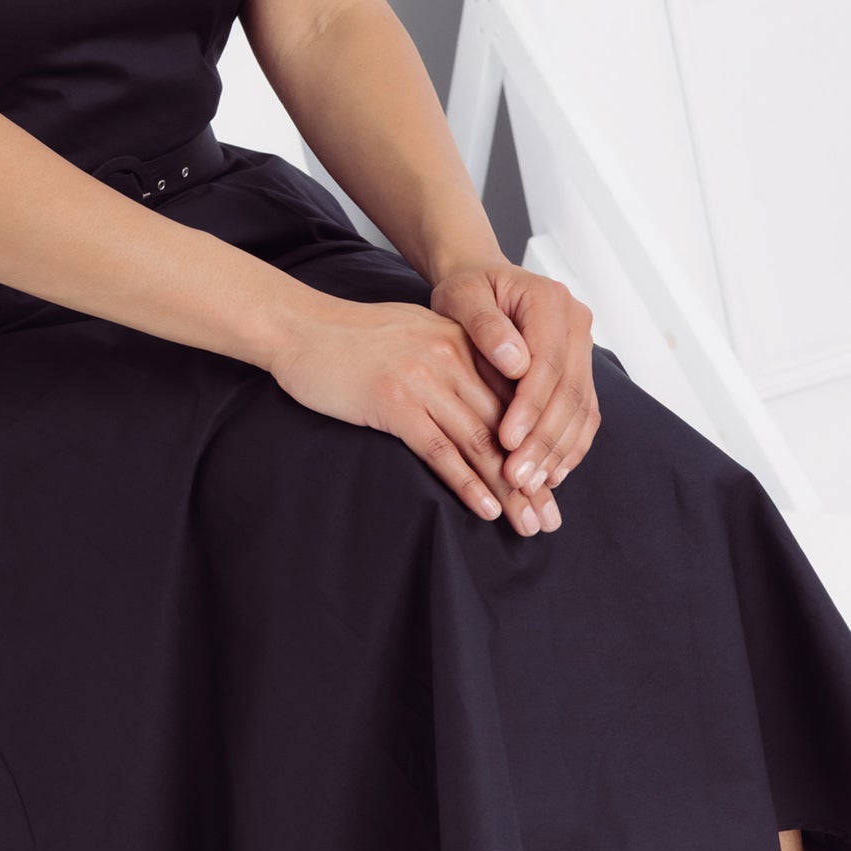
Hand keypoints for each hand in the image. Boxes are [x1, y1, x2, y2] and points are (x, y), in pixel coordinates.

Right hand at [269, 296, 560, 536]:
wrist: (299, 327)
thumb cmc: (352, 337)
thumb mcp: (414, 334)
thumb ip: (451, 359)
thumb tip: (482, 400)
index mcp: (460, 339)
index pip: (513, 398)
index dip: (537, 444)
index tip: (552, 482)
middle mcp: (450, 357)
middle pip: (506, 425)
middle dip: (532, 477)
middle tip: (550, 517)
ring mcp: (423, 379)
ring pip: (480, 443)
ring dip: (508, 490)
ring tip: (529, 523)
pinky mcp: (394, 403)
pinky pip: (440, 451)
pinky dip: (467, 484)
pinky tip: (486, 510)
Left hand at [426, 258, 599, 500]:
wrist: (480, 282)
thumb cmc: (466, 289)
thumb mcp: (462, 296)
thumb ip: (485, 325)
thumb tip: (515, 363)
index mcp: (550, 301)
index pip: (547, 363)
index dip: (529, 407)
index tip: (506, 441)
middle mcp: (576, 324)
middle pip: (569, 392)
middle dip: (544, 440)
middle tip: (518, 478)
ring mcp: (583, 348)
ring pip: (581, 408)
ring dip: (558, 451)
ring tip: (531, 484)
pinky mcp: (580, 370)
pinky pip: (584, 413)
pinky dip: (570, 446)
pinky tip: (551, 473)